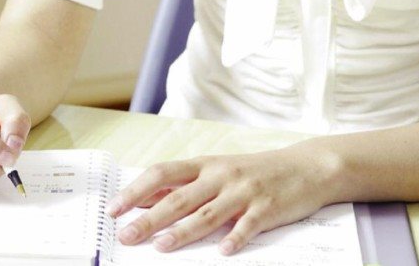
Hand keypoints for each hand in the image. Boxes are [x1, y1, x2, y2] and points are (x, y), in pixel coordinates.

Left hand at [107, 142, 339, 255]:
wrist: (304, 167)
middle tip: (126, 235)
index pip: (161, 174)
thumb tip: (147, 200)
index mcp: (204, 165)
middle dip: (150, 218)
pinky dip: (235, 238)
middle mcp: (219, 175)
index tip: (114, 208)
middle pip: (179, 197)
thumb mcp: (217, 172)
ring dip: (183, 231)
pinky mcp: (267, 208)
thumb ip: (185, 186)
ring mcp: (243, 191)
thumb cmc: (253, 173)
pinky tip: (223, 253)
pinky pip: (248, 225)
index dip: (136, 190)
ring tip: (161, 246)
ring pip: (208, 213)